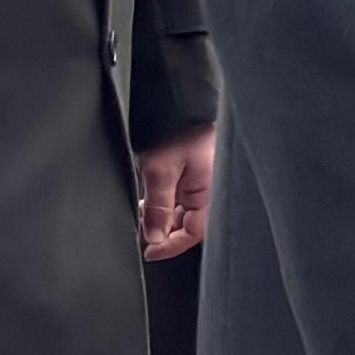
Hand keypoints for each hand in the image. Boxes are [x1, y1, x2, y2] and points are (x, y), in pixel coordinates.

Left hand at [134, 125, 213, 258]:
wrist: (184, 101)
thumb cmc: (179, 129)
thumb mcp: (160, 171)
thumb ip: (158, 208)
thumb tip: (154, 236)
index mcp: (209, 194)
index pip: (192, 234)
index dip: (170, 247)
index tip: (150, 253)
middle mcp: (211, 190)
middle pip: (188, 224)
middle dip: (163, 229)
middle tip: (143, 226)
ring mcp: (206, 181)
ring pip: (184, 211)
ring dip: (163, 214)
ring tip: (145, 207)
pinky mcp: (199, 172)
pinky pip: (184, 196)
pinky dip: (168, 201)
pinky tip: (154, 195)